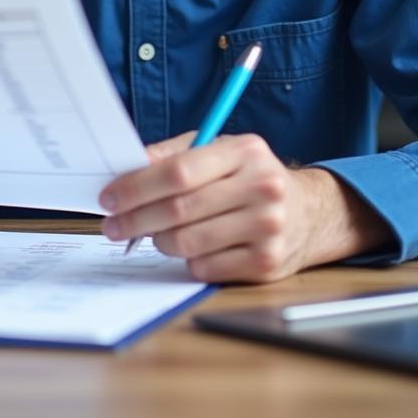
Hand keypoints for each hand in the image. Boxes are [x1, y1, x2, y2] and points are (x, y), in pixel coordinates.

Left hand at [99, 132, 388, 282]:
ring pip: (187, 242)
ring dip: (158, 241)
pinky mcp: (267, 263)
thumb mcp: (219, 150)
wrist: (308, 212)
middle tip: (112, 225)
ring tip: (153, 234)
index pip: (178, 171)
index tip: (109, 197)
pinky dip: (186, 261)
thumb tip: (129, 166)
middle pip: (179, 209)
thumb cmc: (248, 177)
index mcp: (245, 150)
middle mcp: (262, 186)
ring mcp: (268, 227)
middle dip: (135, 218)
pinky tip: (188, 249)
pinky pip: (204, 267)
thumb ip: (174, 154)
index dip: (136, 186)